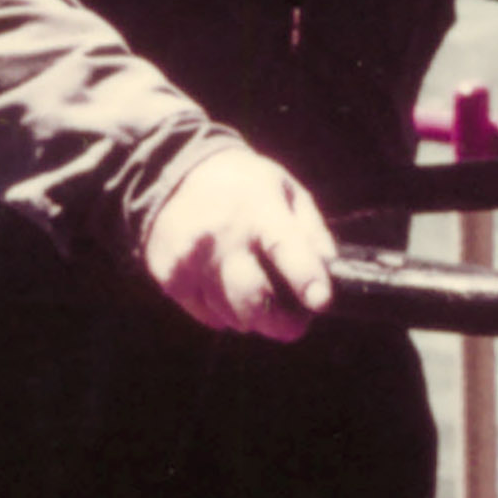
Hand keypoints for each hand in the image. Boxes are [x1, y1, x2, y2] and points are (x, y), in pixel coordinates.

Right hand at [141, 144, 338, 338]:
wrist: (177, 171)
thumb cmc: (245, 186)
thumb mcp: (286, 192)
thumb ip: (311, 231)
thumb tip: (328, 271)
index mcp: (258, 210)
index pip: (285, 249)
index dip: (305, 279)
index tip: (320, 303)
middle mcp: (222, 235)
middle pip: (252, 299)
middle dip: (280, 324)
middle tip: (292, 327)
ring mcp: (191, 257)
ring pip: (229, 315)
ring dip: (250, 317)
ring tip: (256, 298)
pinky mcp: (169, 273)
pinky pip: (205, 314)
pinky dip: (220, 311)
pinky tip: (224, 289)